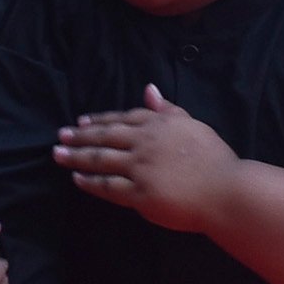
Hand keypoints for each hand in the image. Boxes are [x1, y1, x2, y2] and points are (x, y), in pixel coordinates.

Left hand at [52, 88, 241, 229]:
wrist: (225, 190)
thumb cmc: (215, 159)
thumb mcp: (193, 125)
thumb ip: (168, 110)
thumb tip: (149, 89)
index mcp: (158, 124)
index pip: (122, 118)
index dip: (100, 119)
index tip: (82, 120)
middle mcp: (145, 143)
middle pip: (105, 137)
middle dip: (80, 136)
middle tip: (61, 135)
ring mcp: (140, 168)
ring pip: (101, 160)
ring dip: (76, 156)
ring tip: (58, 154)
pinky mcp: (139, 194)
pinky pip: (108, 187)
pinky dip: (90, 182)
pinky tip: (77, 179)